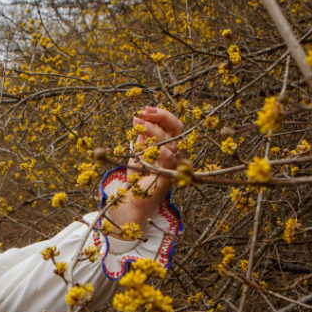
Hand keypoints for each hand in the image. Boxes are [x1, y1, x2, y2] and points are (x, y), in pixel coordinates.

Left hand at [105, 106, 183, 230]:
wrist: (134, 202)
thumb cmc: (138, 178)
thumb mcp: (138, 154)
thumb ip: (141, 139)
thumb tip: (138, 120)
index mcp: (171, 148)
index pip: (173, 126)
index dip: (162, 115)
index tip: (145, 109)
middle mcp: (176, 156)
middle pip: (178, 129)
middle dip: (161, 117)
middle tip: (144, 112)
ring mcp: (174, 167)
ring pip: (172, 143)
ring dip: (154, 131)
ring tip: (138, 125)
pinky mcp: (168, 179)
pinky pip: (170, 162)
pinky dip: (161, 151)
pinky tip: (147, 143)